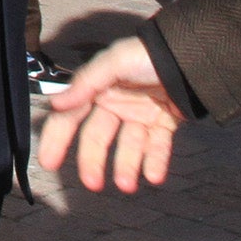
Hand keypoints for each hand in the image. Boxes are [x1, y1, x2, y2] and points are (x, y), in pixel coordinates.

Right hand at [35, 37, 184, 191]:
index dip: (57, 139)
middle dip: (93, 161)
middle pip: (97, 137)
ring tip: (128, 185)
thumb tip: (56, 103)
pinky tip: (153, 176)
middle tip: (93, 184)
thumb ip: (86, 83)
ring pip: (128, 146)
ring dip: (126, 166)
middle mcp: (116, 103)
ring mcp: (140, 114)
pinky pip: (157, 146)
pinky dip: (154, 162)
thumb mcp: (115, 62)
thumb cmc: (149, 54)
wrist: (191, 57)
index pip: (71, 117)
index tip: (48, 163)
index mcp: (97, 88)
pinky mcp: (163, 122)